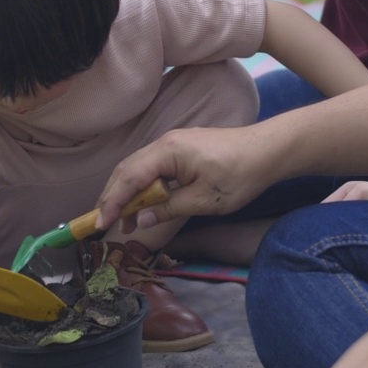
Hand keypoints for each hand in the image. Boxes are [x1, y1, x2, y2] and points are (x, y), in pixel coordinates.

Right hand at [97, 125, 279, 231]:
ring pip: (138, 167)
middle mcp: (165, 143)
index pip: (129, 178)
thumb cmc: (239, 175)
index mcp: (168, 152)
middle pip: (127, 170)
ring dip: (127, 192)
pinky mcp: (182, 148)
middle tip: (103, 224)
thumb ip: (168, 209)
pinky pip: (152, 166)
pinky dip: (143, 185)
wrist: (268, 151)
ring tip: (123, 221)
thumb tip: (139, 220)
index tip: (100, 224)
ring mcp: (173, 143)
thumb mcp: (203, 200)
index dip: (112, 202)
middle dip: (112, 197)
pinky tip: (145, 204)